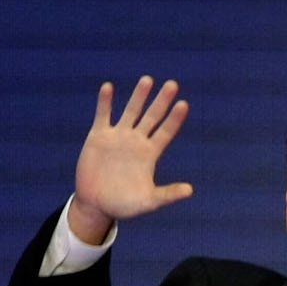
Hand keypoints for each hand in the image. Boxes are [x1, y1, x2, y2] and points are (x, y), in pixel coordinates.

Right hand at [68, 77, 193, 244]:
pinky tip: (108, 87)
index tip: (184, 104)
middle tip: (173, 84)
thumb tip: (190, 190)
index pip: (166, 132)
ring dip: (139, 96)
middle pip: (152, 117)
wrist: (97, 204)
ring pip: (131, 111)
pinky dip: (105, 102)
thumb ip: (168, 194)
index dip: (174, 119)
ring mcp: (118, 137)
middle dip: (162, 101)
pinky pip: (103, 115)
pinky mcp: (99, 137)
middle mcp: (136, 142)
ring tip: (148, 80)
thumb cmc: (124, 205)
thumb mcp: (149, 201)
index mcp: (150, 155)